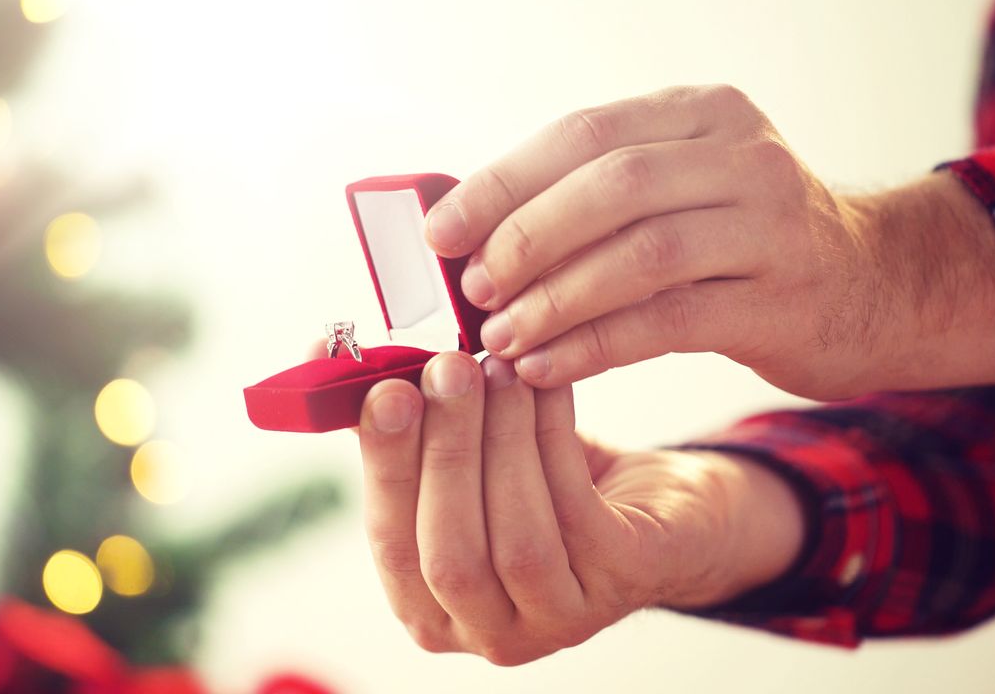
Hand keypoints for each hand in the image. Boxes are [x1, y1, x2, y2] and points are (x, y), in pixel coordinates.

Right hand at [356, 351, 801, 664]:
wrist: (659, 508)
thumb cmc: (547, 481)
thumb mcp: (470, 458)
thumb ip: (409, 425)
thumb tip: (335, 362)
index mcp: (432, 607)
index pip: (392, 548)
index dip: (386, 470)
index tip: (388, 392)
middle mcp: (490, 632)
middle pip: (449, 557)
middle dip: (445, 453)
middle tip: (450, 370)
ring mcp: (559, 619)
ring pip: (517, 540)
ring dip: (502, 440)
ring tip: (499, 369)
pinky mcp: (623, 583)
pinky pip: (578, 511)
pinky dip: (554, 438)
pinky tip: (546, 387)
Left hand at [423, 85, 994, 398]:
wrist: (871, 286)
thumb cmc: (741, 242)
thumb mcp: (682, 190)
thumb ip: (594, 200)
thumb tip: (468, 233)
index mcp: (703, 114)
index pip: (584, 133)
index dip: (503, 182)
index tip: (440, 231)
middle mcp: (743, 158)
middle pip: (611, 185)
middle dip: (525, 238)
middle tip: (471, 287)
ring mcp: (771, 227)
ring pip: (640, 256)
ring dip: (554, 299)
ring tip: (500, 336)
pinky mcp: (782, 301)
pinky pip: (667, 322)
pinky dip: (594, 346)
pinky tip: (545, 368)